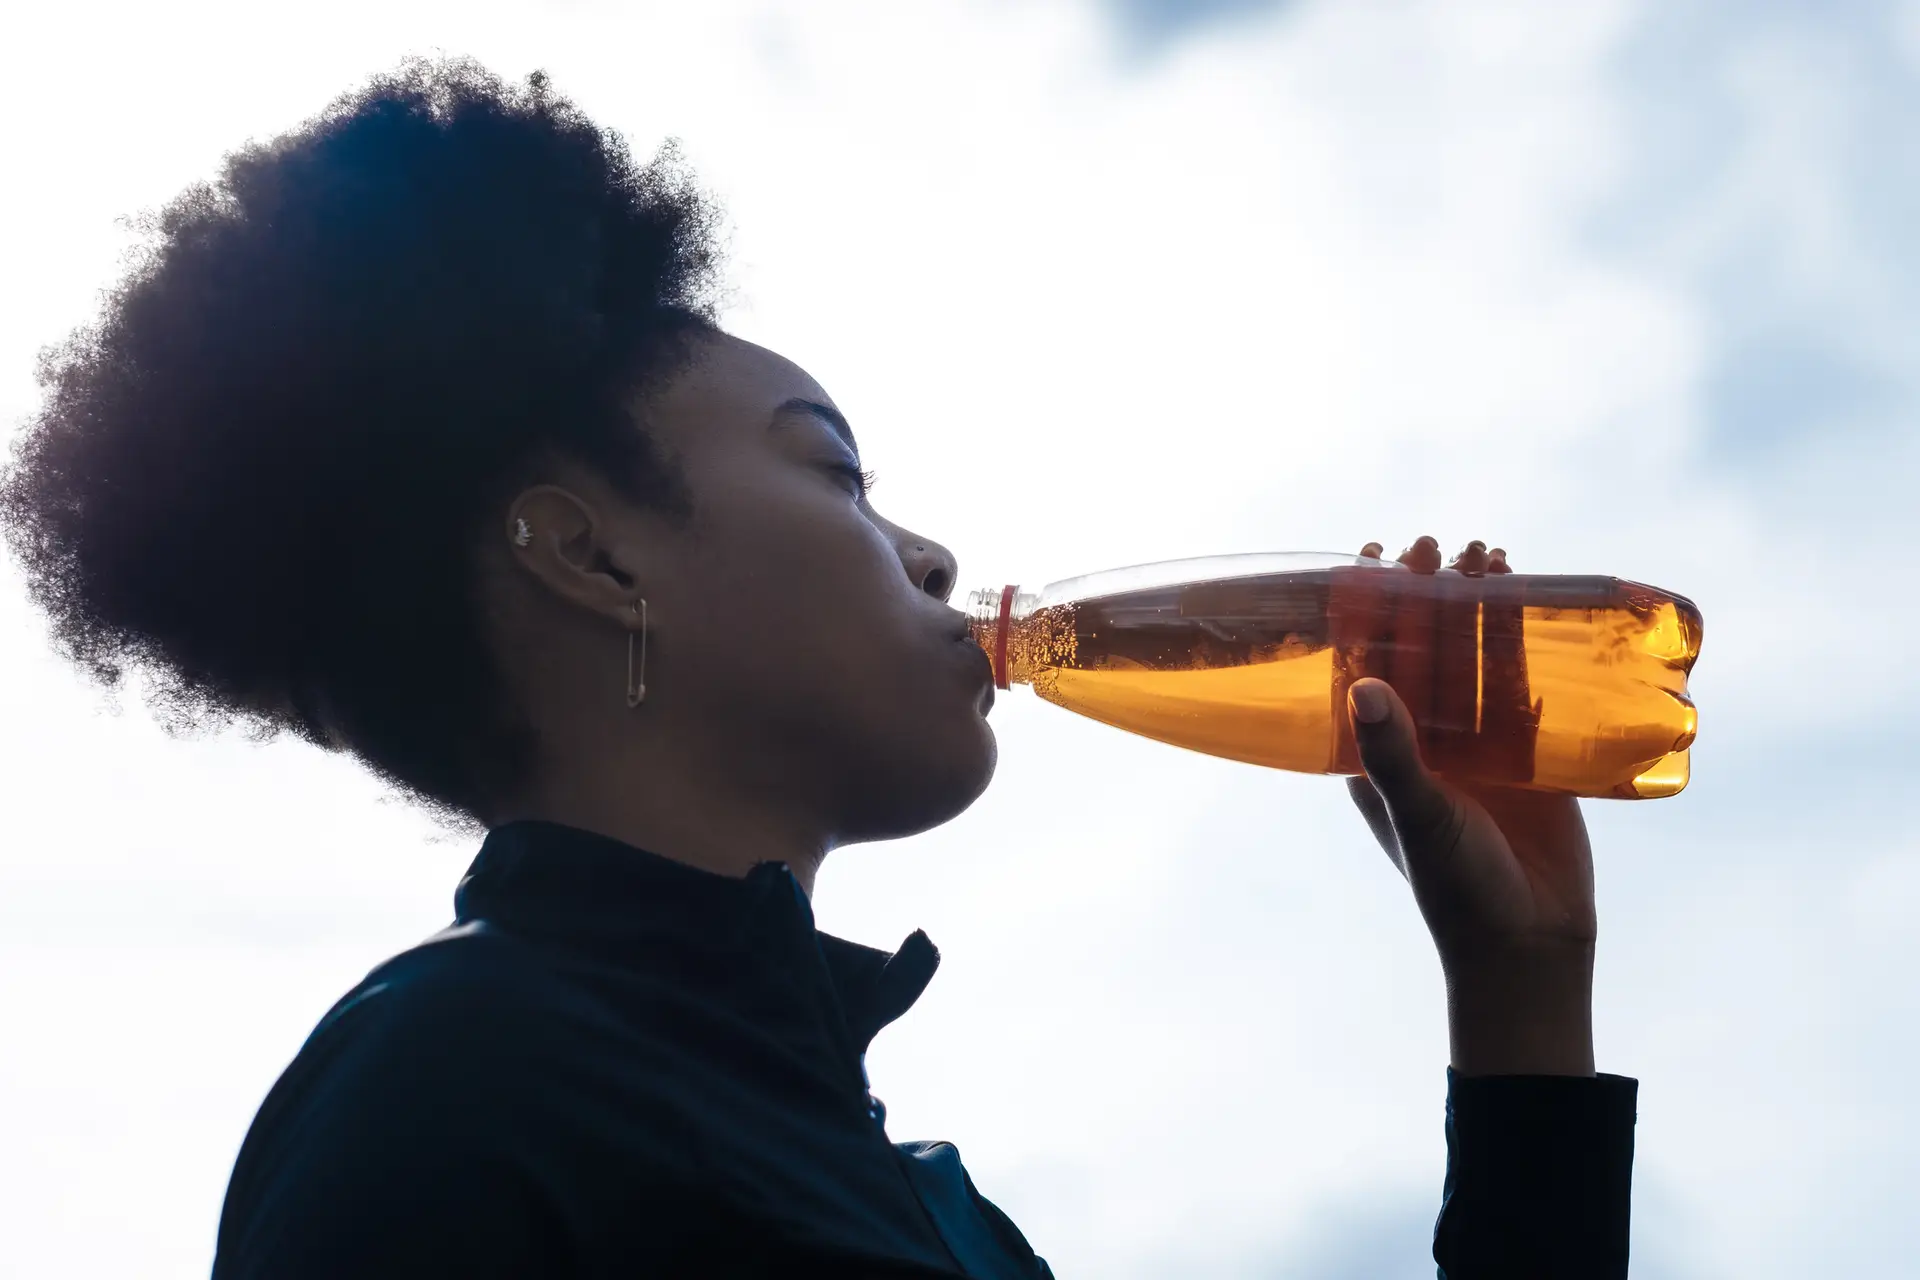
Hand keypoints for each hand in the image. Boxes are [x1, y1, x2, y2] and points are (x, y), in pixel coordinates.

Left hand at [1348, 537, 1596, 1076]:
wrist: (1529, 946)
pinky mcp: (1531, 757)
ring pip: (1476, 660)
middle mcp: (1424, 743)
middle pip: (1422, 649)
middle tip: (1439, 544)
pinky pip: (1528, 688)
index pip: (1364, 664)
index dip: (1366, 611)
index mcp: (1377, 755)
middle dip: (1428, 594)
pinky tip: (1543, 605)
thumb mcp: (1419, 816)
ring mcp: (1478, 748)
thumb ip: (1392, 756)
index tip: (1373, 556)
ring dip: (1482, 608)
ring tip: (1493, 554)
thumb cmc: (1456, 889)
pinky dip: (1531, 646)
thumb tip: (1361, 686)